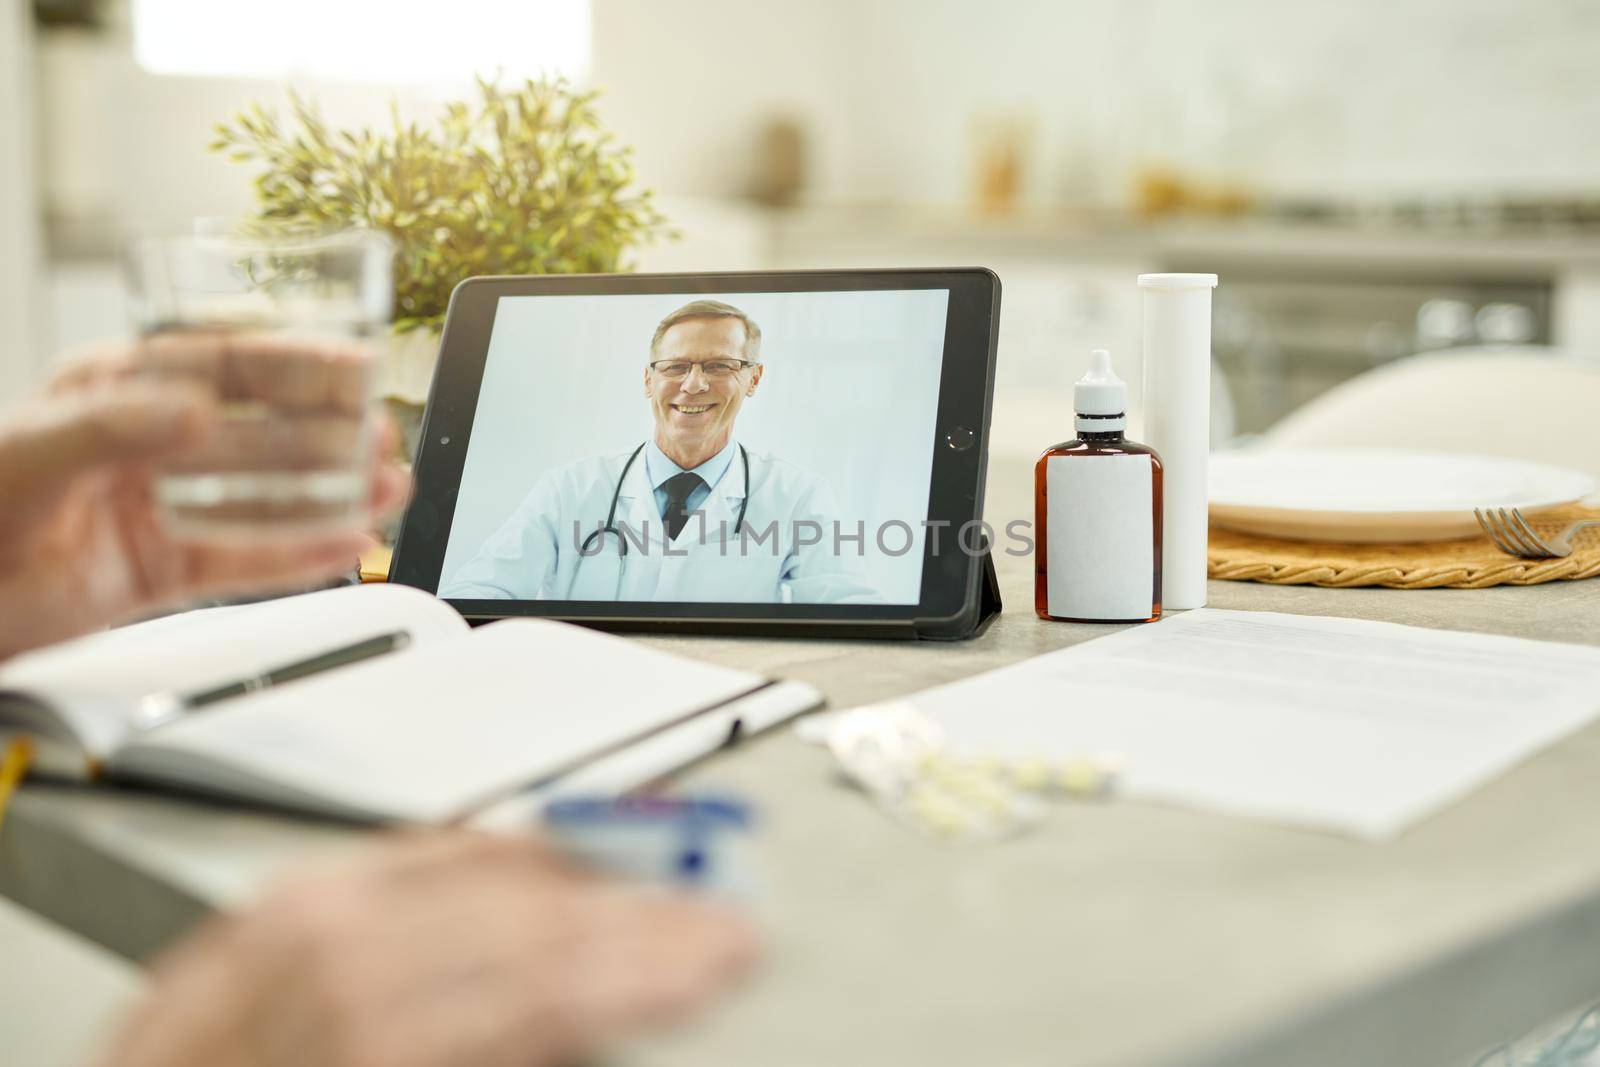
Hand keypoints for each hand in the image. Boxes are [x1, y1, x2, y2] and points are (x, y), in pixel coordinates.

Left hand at [0, 336, 409, 659]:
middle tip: (383, 437)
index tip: (355, 365)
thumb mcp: (27, 455)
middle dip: (329, 432)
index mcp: (113, 393)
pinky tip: (345, 543)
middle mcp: (145, 445)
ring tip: (387, 490)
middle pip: (259, 432)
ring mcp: (158, 509)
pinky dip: (297, 555)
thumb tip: (191, 410)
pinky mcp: (160, 570)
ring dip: (331, 492)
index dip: (295, 363)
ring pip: (264, 496)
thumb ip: (108, 429)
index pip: (221, 366)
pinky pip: (242, 561)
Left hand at [100, 833, 759, 1066]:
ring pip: (403, 882)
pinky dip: (449, 857)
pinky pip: (350, 871)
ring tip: (641, 886)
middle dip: (611, 914)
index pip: (500, 1008)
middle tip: (707, 914)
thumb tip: (621, 1012)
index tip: (718, 949)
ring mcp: (218, 980)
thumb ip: (519, 1054)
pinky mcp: (212, 955)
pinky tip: (521, 862)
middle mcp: (254, 1024)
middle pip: (460, 931)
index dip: (628, 968)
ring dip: (550, 873)